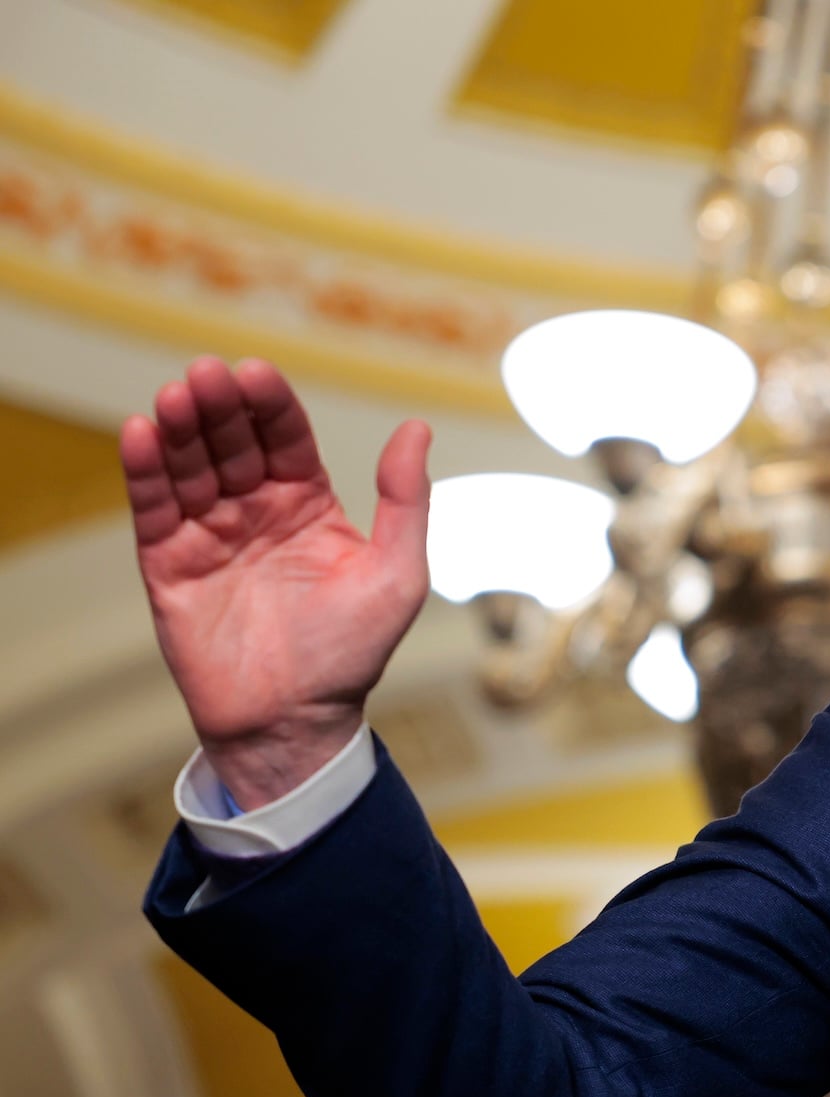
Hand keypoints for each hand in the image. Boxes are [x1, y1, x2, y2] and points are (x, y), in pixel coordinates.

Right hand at [121, 357, 430, 807]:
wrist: (295, 721)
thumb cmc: (352, 652)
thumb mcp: (396, 574)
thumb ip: (406, 502)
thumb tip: (417, 428)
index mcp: (309, 505)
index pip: (286, 439)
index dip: (270, 405)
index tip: (254, 372)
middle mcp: (257, 511)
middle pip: (232, 443)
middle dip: (219, 407)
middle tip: (206, 375)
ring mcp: (211, 535)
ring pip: (190, 467)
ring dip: (180, 428)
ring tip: (175, 395)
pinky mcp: (170, 565)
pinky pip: (155, 509)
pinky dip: (146, 471)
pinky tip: (141, 434)